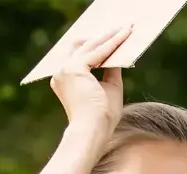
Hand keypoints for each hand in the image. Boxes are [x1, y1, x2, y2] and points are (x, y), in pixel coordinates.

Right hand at [50, 25, 130, 141]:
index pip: (80, 56)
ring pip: (91, 47)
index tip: (111, 37)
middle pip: (83, 47)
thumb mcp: (110, 89)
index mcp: (65, 79)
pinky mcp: (74, 68)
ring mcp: (65, 69)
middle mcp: (61, 72)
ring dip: (109, 37)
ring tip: (125, 29)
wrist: (94, 131)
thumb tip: (118, 52)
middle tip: (119, 29)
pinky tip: (123, 37)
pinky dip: (112, 44)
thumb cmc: (102, 118)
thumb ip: (111, 70)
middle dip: (102, 37)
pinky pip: (97, 52)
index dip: (96, 46)